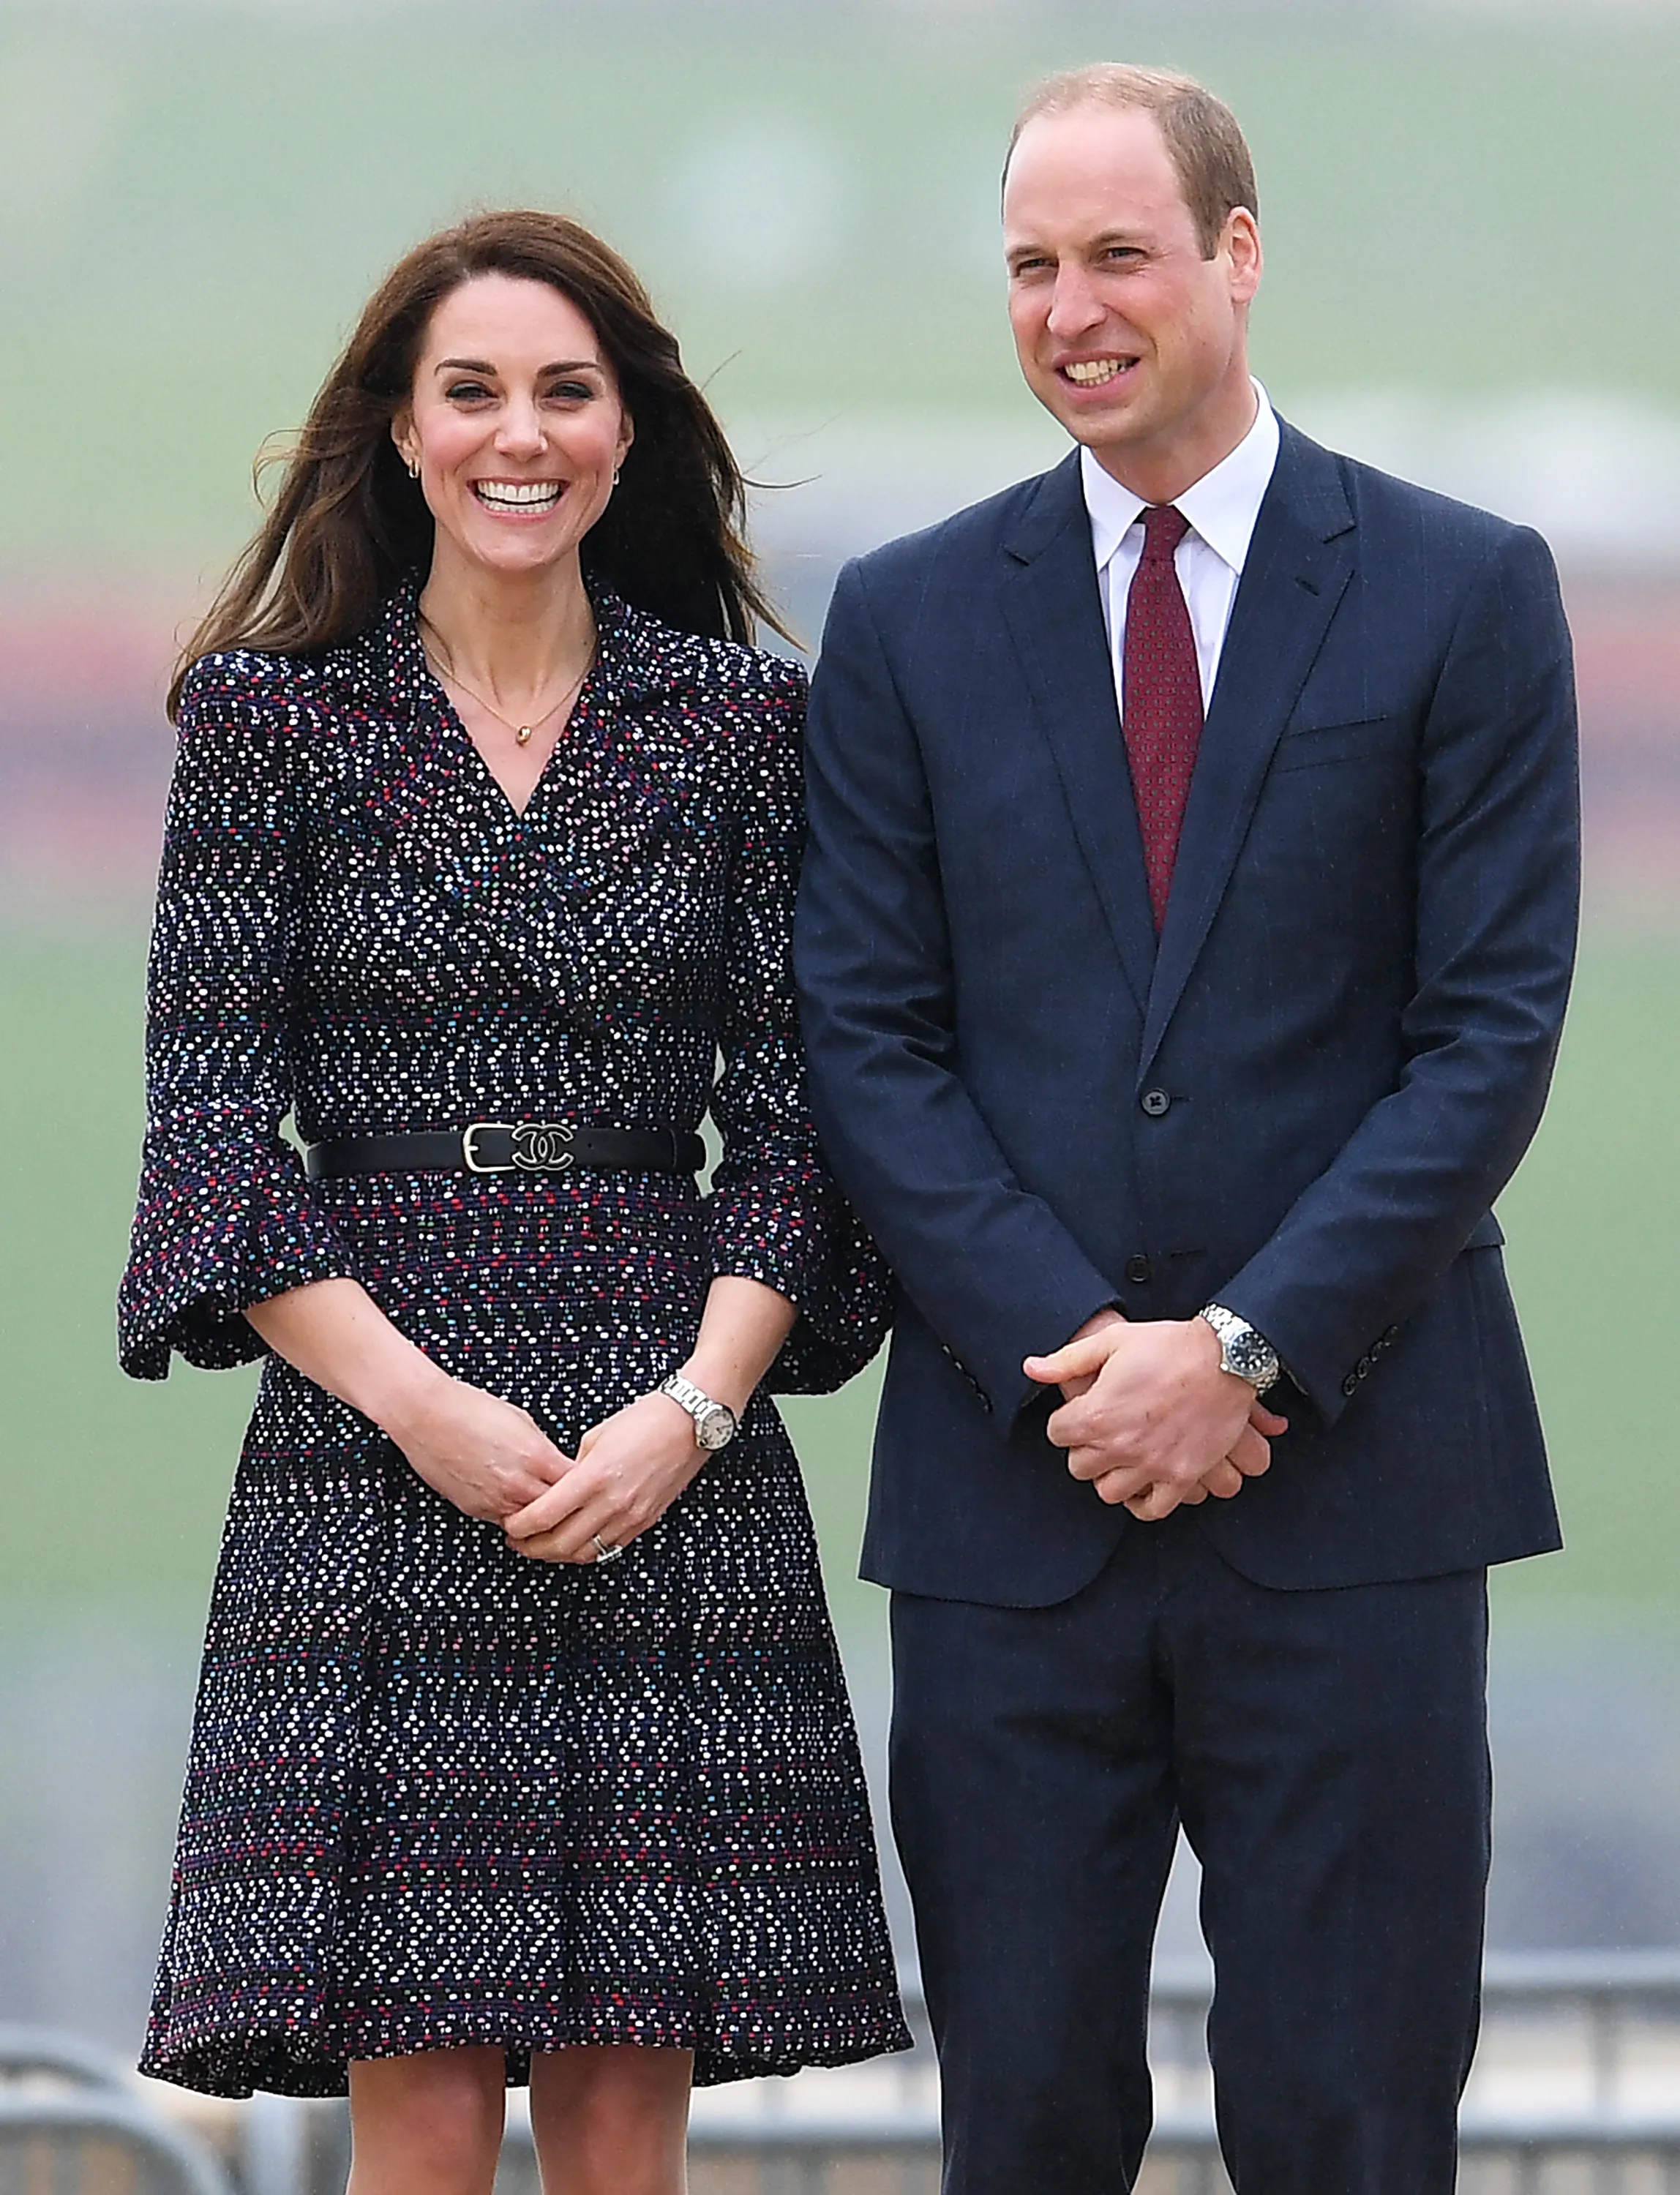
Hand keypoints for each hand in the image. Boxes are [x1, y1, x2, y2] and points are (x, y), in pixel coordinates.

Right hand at [382, 1370, 572, 1522]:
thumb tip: (555, 1466)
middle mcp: (519, 1485)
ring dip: (543, 1521)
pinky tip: (519, 1508)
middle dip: (570, 1509)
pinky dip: (516, 1519)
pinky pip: (506, 1522)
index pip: (579, 1484)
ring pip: (533, 1525)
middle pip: (561, 1512)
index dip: (587, 1484)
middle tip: (576, 1506)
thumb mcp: (522, 1421)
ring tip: (551, 1514)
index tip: (589, 1483)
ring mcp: (497, 1502)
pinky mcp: (476, 1510)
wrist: (425, 1415)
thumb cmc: (471, 1409)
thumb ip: (544, 1450)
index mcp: (537, 1457)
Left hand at [501, 1391, 704, 1564]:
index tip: (509, 1525)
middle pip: (560, 1544)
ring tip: (543, 1545)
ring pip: (584, 1553)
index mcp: (594, 1476)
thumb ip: (573, 1468)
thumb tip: (559, 1488)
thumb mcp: (596, 1437)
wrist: (690, 1424)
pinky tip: (575, 1542)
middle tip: (518, 1542)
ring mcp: (630, 1516)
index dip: (519, 1526)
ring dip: (558, 1554)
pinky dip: (587, 1550)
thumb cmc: (644, 1420)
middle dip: (532, 1548)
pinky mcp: (645, 1522)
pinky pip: (608, 1549)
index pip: (544, 1515)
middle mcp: (612, 1502)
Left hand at [1024, 1317, 1286, 1522]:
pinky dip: (1143, 1501)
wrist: (1227, 1357)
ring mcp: (1152, 1465)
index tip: (1081, 1413)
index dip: (1066, 1421)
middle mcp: (1120, 1446)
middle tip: (1101, 1434)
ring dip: (1110, 1475)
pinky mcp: (1182, 1477)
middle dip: (1085, 1449)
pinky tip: (1142, 1482)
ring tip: (1121, 1456)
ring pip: (1109, 1492)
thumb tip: (1030, 1369)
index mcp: (1097, 1414)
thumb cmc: (1169, 1345)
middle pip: (1079, 1467)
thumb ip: (1067, 1360)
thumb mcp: (1113, 1341)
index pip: (1057, 1434)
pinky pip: (1152, 1509)